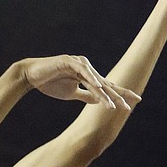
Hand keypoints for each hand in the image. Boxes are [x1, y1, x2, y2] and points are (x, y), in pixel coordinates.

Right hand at [17, 55, 139, 108]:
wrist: (31, 76)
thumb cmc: (50, 83)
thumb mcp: (70, 93)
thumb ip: (85, 95)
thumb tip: (99, 101)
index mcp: (88, 75)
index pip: (107, 86)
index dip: (120, 93)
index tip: (135, 100)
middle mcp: (86, 67)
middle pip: (105, 83)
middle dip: (118, 95)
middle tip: (131, 105)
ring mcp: (78, 63)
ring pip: (95, 81)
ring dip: (104, 95)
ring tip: (113, 106)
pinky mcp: (68, 61)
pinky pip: (82, 72)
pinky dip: (90, 80)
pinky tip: (99, 89)